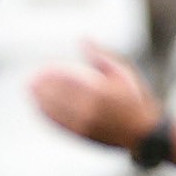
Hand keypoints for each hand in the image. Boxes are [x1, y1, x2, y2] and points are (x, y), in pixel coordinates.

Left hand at [30, 42, 161, 149]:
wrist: (145, 133)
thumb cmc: (135, 99)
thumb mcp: (123, 73)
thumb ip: (100, 57)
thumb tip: (83, 38)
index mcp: (99, 91)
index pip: (66, 80)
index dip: (50, 74)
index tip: (41, 69)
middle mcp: (91, 109)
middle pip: (58, 96)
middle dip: (40, 88)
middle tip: (30, 80)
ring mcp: (87, 124)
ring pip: (56, 111)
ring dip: (40, 101)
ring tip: (30, 92)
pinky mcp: (85, 136)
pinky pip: (62, 125)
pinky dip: (48, 116)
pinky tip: (40, 110)